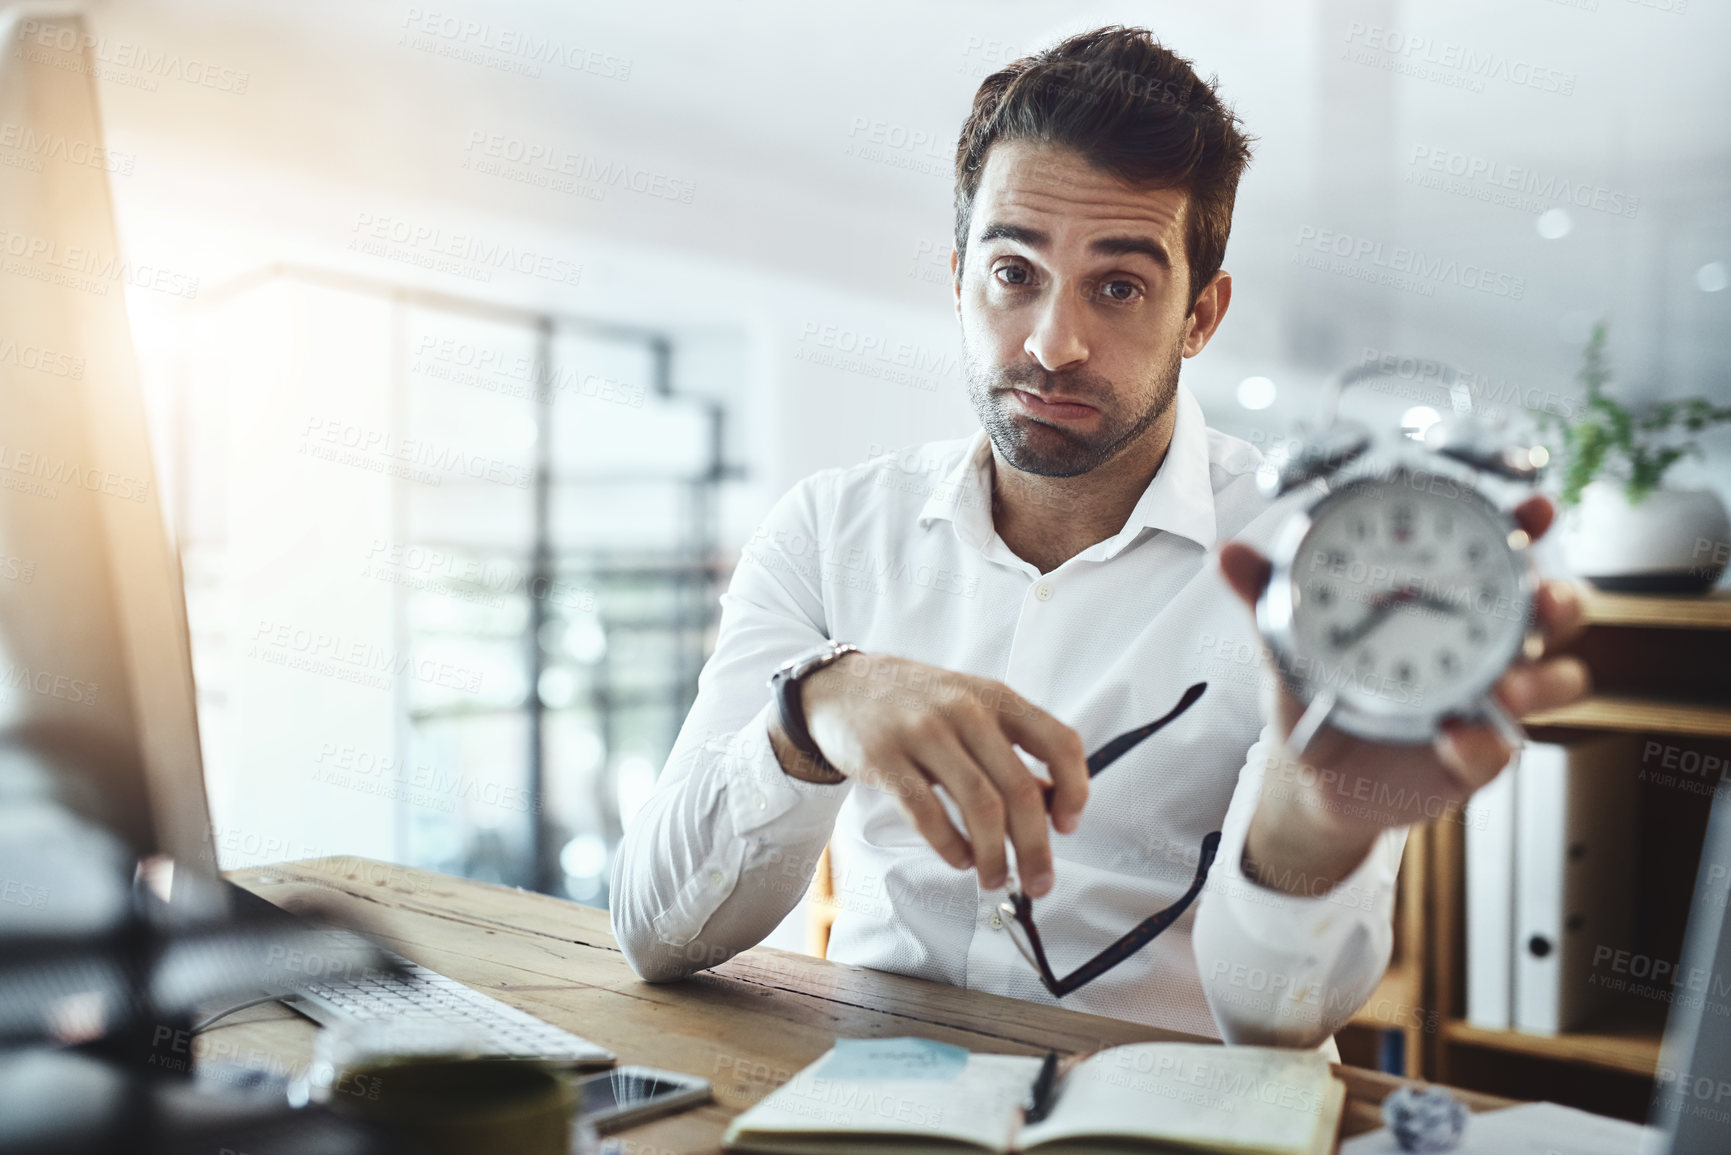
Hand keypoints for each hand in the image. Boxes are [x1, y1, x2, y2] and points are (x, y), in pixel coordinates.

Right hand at [769, 652, 1087, 896]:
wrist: (842, 686)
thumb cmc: (916, 703)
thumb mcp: (972, 709)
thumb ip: (1012, 750)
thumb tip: (1055, 805)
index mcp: (997, 698)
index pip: (1059, 743)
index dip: (1075, 790)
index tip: (1068, 826)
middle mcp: (966, 710)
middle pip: (1020, 790)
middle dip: (1036, 847)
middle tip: (1039, 881)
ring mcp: (923, 732)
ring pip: (980, 806)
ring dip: (995, 855)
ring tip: (995, 877)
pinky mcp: (885, 758)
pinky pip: (928, 814)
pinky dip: (951, 847)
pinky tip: (959, 859)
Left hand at [1216, 494, 1591, 894]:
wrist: (1311, 773)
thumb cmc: (1315, 689)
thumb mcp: (1289, 640)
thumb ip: (1266, 597)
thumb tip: (1227, 552)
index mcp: (1444, 597)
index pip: (1501, 550)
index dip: (1527, 524)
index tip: (1534, 507)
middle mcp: (1483, 641)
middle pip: (1555, 610)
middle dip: (1561, 599)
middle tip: (1542, 601)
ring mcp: (1489, 697)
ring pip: (1557, 681)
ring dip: (1542, 680)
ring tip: (1506, 686)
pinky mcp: (1478, 754)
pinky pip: (1499, 748)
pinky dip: (1483, 743)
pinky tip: (1455, 736)